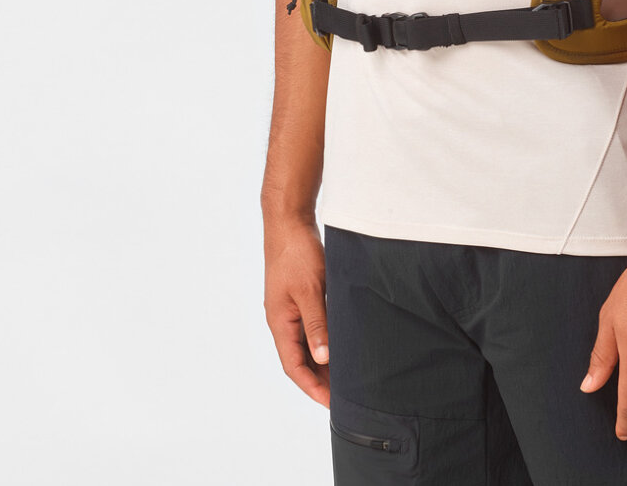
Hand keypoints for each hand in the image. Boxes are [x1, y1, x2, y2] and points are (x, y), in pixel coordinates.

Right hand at [263, 214, 330, 406]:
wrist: (289, 223)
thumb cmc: (297, 254)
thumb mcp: (310, 290)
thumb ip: (316, 324)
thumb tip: (323, 358)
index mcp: (280, 322)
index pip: (294, 366)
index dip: (312, 386)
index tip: (330, 403)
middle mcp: (282, 320)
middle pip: (299, 359)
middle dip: (319, 378)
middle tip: (344, 394)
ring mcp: (289, 309)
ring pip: (306, 344)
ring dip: (323, 360)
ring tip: (346, 375)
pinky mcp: (299, 297)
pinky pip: (311, 327)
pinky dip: (324, 339)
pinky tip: (341, 343)